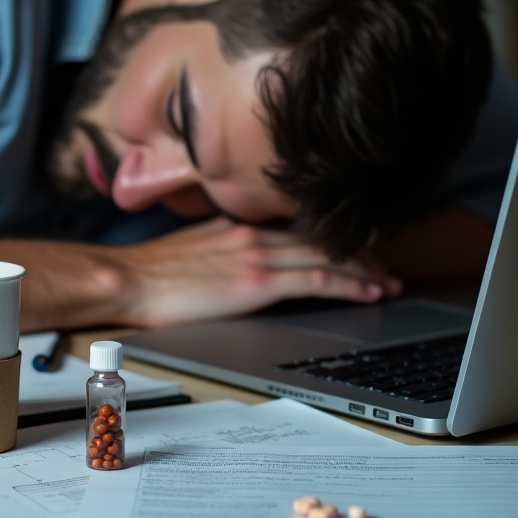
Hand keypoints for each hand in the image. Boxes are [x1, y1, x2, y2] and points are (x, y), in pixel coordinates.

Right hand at [112, 217, 403, 327]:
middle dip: (359, 254)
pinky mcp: (256, 281)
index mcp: (239, 224)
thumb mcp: (195, 247)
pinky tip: (368, 293)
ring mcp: (257, 254)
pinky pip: (315, 279)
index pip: (299, 228)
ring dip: (364, 270)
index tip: (355, 250)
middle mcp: (254, 232)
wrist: (128, 279)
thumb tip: (245, 262)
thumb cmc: (152, 271)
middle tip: (386, 268)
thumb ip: (226, 247)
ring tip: (388, 284)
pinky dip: (348, 284)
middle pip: (321, 239)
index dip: (333, 239)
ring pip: (327, 256)